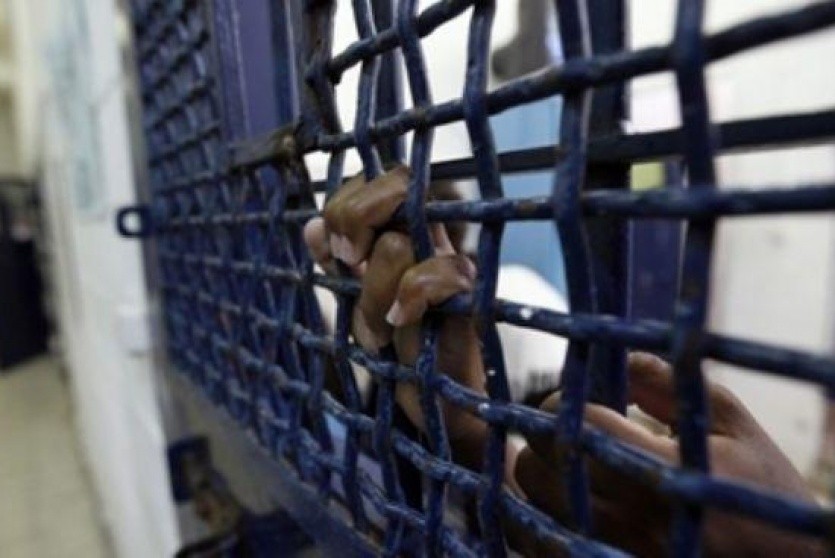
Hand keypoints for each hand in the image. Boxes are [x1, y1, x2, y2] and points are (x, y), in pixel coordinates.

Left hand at [303, 167, 488, 461]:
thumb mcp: (356, 299)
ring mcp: (451, 263)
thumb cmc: (398, 346)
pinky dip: (408, 299)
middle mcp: (431, 237)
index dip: (345, 202)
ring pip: (396, 245)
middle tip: (348, 260)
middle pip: (394, 183)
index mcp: (404, 231)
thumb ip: (337, 262)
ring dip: (371, 296)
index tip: (333, 248)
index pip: (378, 179)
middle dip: (353, 219)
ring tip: (379, 328)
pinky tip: (401, 323)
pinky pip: (437, 274)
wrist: (436, 399)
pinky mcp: (468, 296)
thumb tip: (310, 227)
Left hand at [513, 352, 823, 556]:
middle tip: (567, 430)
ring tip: (570, 466)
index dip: (562, 402)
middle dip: (543, 438)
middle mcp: (630, 522)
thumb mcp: (732, 426)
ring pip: (531, 509)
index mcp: (662, 473)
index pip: (577, 426)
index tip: (573, 397)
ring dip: (540, 478)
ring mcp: (613, 555)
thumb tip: (617, 355)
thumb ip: (670, 385)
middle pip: (536, 468)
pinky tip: (569, 503)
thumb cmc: (764, 493)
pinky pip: (542, 546)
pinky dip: (542, 518)